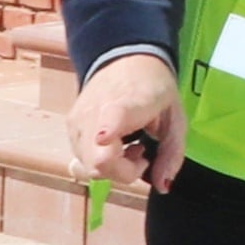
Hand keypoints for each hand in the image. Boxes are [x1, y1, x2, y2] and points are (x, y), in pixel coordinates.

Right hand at [68, 53, 186, 192]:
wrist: (125, 58)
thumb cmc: (154, 89)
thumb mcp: (175, 119)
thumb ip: (172, 154)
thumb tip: (162, 187)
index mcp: (130, 102)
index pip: (113, 116)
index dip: (108, 129)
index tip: (105, 137)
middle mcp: (96, 111)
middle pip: (99, 161)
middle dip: (123, 172)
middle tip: (139, 153)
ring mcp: (79, 120)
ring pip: (88, 166)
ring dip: (112, 167)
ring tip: (128, 145)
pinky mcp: (70, 125)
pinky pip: (82, 159)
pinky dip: (100, 160)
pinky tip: (114, 143)